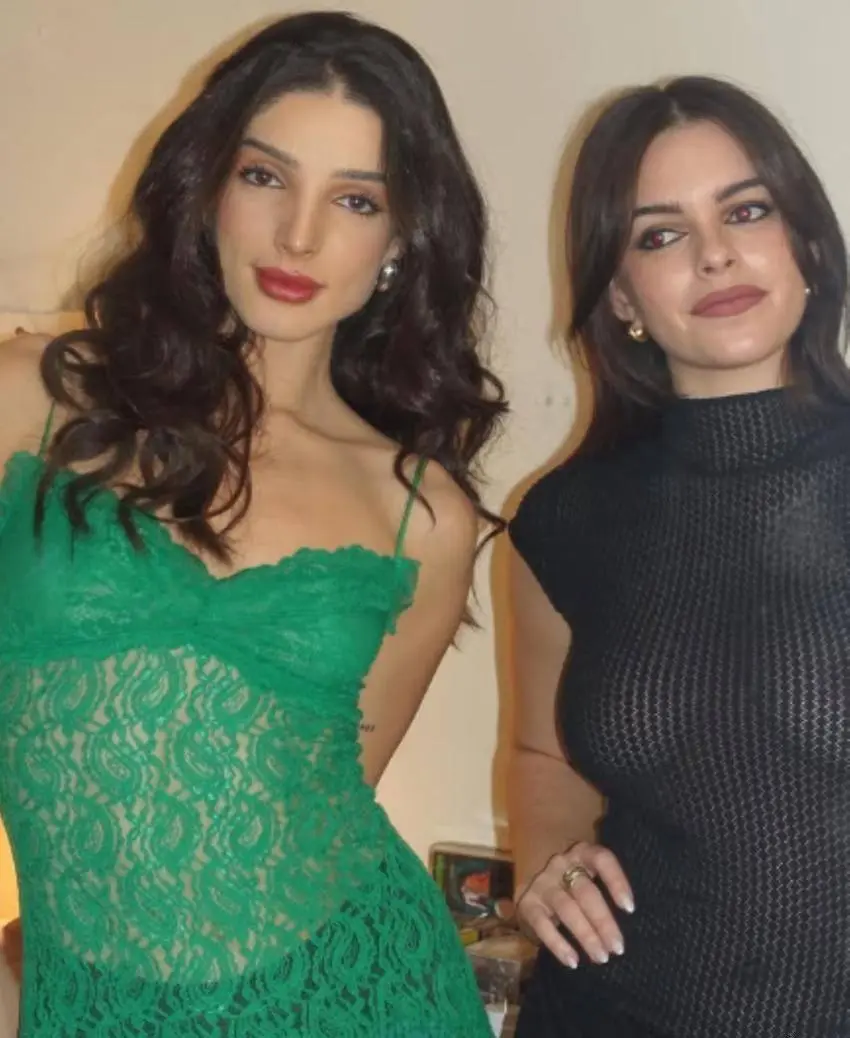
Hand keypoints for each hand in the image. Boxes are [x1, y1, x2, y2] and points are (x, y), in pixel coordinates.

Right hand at [515, 842, 633, 968]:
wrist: (537, 888)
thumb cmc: (576, 887)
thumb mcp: (591, 878)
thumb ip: (607, 890)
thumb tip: (633, 920)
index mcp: (582, 854)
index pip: (602, 860)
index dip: (617, 881)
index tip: (629, 908)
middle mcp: (561, 865)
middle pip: (585, 891)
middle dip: (603, 921)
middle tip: (618, 948)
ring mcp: (543, 884)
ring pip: (567, 908)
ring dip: (586, 935)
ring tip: (601, 957)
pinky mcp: (528, 904)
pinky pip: (542, 925)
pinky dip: (558, 944)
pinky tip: (573, 961)